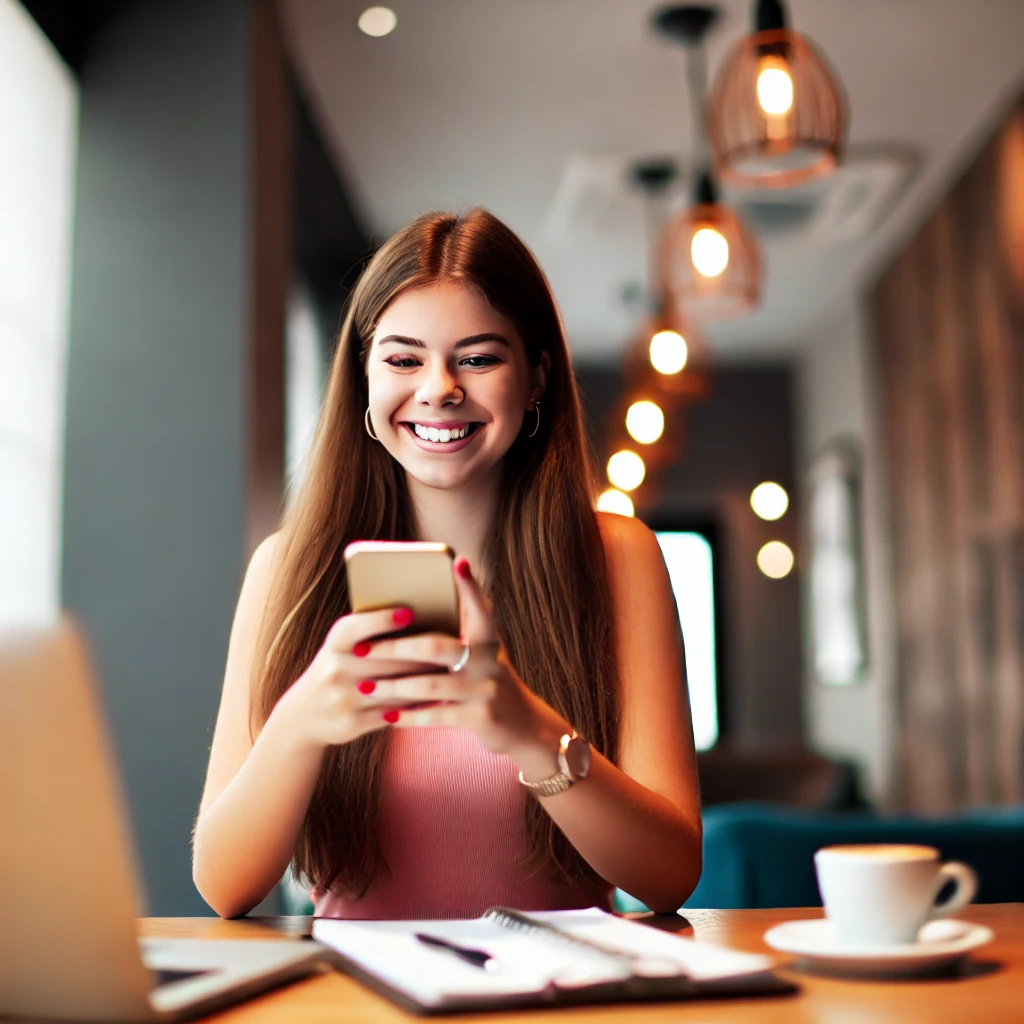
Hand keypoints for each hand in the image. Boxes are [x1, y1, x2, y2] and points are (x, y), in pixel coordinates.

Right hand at [269, 606, 436, 751]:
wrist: (303, 716)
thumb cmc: (337, 668)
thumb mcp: (341, 647)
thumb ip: (369, 633)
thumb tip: (417, 618)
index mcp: (334, 644)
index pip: (357, 627)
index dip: (382, 620)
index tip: (410, 612)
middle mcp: (336, 670)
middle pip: (388, 660)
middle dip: (422, 654)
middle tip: (452, 645)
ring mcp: (343, 698)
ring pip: (395, 688)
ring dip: (425, 681)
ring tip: (451, 671)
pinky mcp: (352, 722)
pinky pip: (393, 712)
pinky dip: (416, 705)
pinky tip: (435, 698)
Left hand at [357, 557, 551, 753]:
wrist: (521, 724)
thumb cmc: (488, 677)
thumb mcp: (485, 650)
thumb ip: (465, 624)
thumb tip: (445, 585)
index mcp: (489, 640)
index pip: (480, 609)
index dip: (470, 587)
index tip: (458, 562)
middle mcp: (489, 661)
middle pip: (437, 647)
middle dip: (395, 648)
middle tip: (363, 649)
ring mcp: (485, 690)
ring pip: (430, 686)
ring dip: (394, 687)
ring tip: (366, 687)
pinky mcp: (479, 718)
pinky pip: (436, 716)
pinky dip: (409, 716)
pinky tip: (388, 715)